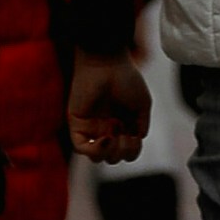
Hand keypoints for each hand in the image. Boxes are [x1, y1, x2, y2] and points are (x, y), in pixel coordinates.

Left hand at [67, 51, 150, 166]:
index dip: (132, 151)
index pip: (126, 151)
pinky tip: (105, 138)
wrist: (107, 62)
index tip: (135, 136)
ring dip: (109, 154)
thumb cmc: (126, 77)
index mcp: (121, 124)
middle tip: (125, 135)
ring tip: (114, 137)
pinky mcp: (77, 124)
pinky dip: (94, 150)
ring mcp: (91, 127)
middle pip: (113, 158)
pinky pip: (81, 147)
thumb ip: (141, 125)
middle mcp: (106, 128)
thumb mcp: (142, 104)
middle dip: (122, 153)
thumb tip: (137, 141)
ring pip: (97, 157)